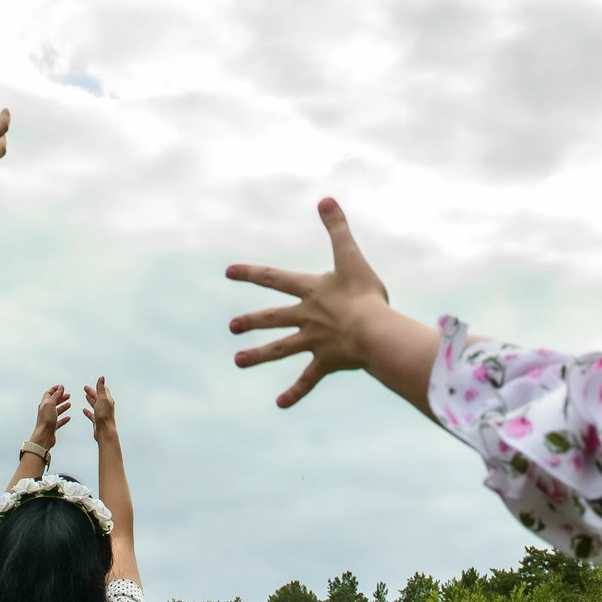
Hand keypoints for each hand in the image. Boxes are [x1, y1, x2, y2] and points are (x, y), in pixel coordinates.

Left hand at [31, 384, 71, 447]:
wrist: (44, 436)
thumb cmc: (45, 421)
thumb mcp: (51, 404)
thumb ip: (56, 395)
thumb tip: (60, 387)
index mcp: (44, 404)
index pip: (48, 394)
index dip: (55, 389)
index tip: (61, 386)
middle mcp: (46, 411)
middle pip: (53, 401)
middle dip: (60, 397)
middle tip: (68, 395)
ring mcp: (49, 419)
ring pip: (57, 411)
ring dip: (63, 406)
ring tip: (69, 404)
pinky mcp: (52, 426)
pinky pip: (59, 421)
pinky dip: (64, 418)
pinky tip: (68, 417)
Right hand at [82, 376, 118, 439]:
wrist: (105, 431)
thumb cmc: (104, 415)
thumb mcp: (102, 399)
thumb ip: (101, 388)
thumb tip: (102, 377)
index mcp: (108, 400)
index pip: (104, 390)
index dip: (99, 386)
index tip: (94, 383)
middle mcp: (105, 406)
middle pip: (98, 397)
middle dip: (92, 392)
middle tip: (85, 388)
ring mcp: (101, 413)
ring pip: (95, 405)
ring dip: (91, 399)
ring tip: (86, 395)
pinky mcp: (97, 420)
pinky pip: (91, 414)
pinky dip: (88, 411)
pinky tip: (84, 410)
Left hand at [227, 197, 400, 407]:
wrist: (373, 331)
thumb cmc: (365, 293)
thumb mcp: (351, 257)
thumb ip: (338, 228)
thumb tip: (325, 198)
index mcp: (311, 291)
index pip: (274, 279)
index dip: (251, 274)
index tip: (228, 272)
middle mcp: (307, 316)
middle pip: (273, 318)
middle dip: (252, 321)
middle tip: (233, 327)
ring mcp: (314, 341)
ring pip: (280, 349)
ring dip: (259, 355)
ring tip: (238, 361)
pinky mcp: (327, 362)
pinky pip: (307, 379)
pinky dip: (295, 392)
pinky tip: (280, 404)